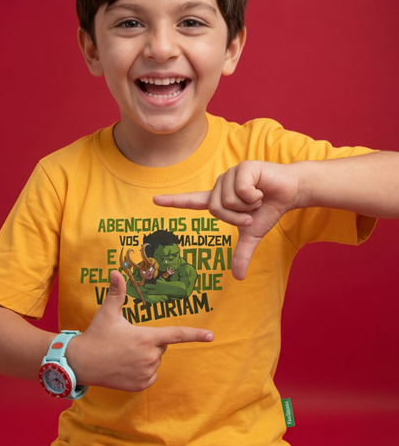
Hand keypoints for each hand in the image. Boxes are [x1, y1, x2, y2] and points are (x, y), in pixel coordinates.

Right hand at [67, 271, 213, 391]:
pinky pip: (151, 375)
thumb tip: (116, 271)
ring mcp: (146, 372)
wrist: (81, 363)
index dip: (196, 335)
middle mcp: (149, 356)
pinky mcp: (141, 385)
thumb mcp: (107, 313)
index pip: (177, 335)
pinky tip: (126, 367)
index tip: (211, 336)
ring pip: (156, 361)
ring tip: (124, 355)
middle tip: (128, 341)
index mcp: (146, 337)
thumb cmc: (96, 335)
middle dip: (150, 342)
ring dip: (146, 357)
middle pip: (162, 346)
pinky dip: (143, 371)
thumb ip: (116, 293)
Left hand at [154, 161, 299, 279]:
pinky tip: (262, 189)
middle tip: (252, 211)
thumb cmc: (268, 209)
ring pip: (228, 200)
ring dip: (248, 205)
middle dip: (236, 216)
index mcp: (219, 199)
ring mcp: (230, 174)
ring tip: (258, 198)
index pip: (192, 201)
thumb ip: (241, 253)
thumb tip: (238, 277)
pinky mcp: (243, 167)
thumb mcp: (252, 234)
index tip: (155, 200)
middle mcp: (220, 185)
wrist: (290, 192)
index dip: (174, 202)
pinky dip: (255, 195)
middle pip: (216, 209)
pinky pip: (241, 189)